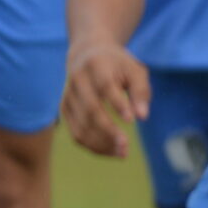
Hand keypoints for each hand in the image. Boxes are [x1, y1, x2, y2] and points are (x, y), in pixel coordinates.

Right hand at [62, 38, 151, 157]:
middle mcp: (77, 80)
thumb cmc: (117, 65)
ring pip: (81, 125)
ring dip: (101, 143)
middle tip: (126, 146)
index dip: (117, 104)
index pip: (104, 86)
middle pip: (90, 109)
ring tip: (123, 153)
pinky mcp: (65, 109)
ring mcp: (68, 96)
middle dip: (108, 130)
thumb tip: (142, 117)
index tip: (131, 120)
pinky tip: (111, 151)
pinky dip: (93, 145)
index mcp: (96, 65)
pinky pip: (76, 132)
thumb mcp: (135, 70)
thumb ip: (141, 91)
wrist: (87, 54)